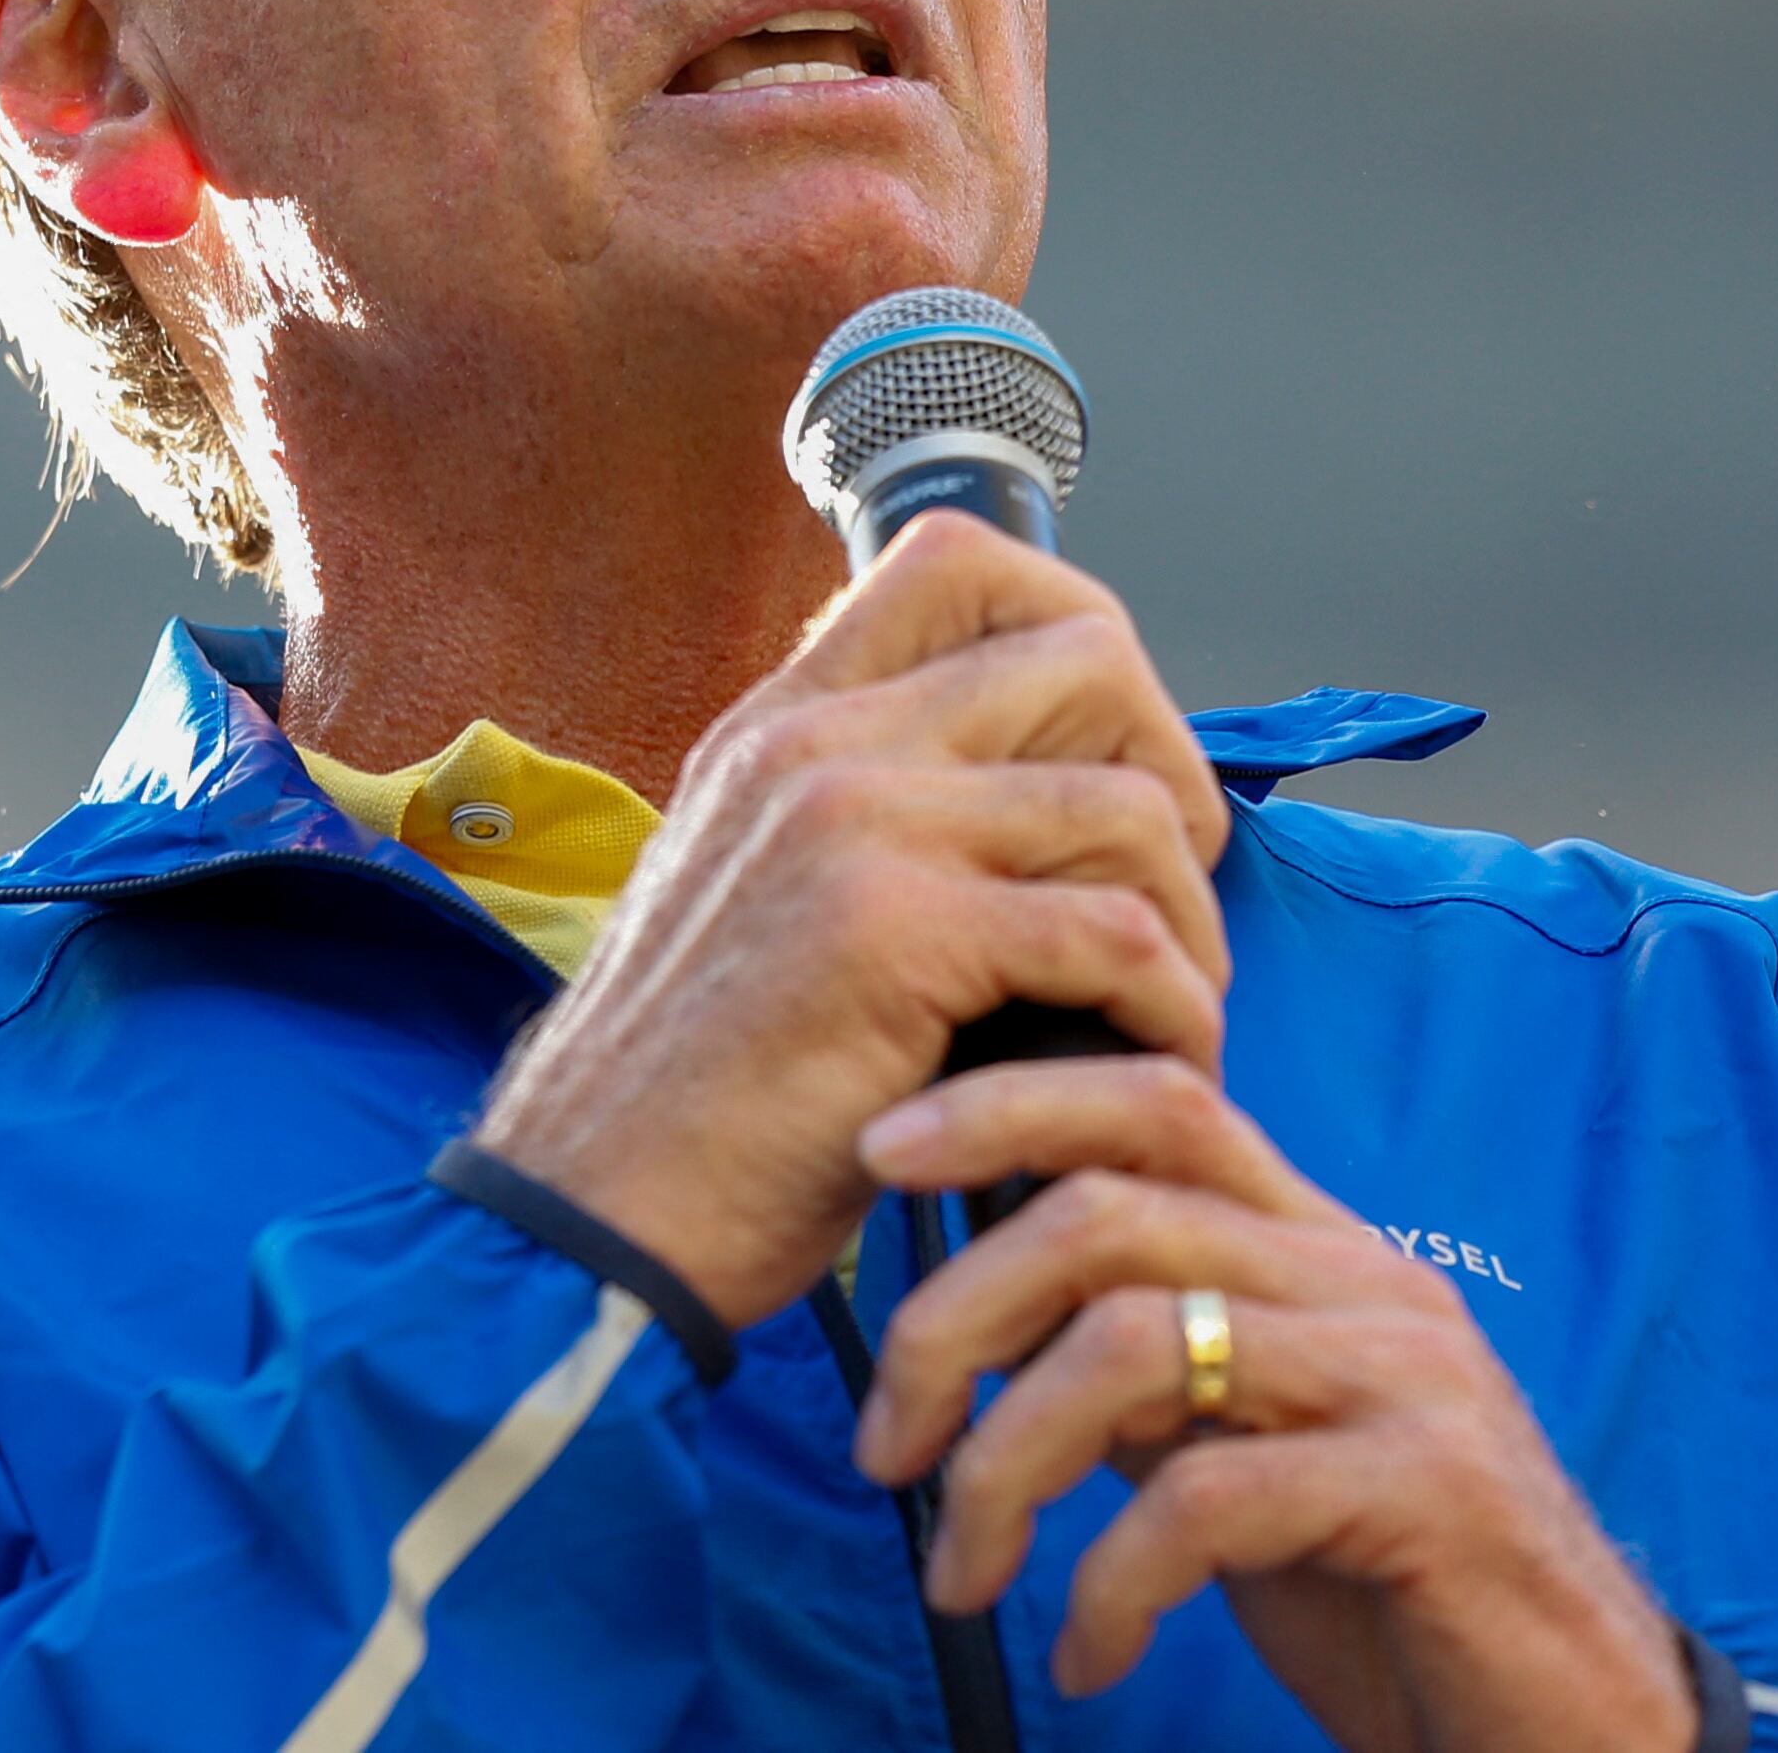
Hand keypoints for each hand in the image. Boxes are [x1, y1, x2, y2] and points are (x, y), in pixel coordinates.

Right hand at [465, 510, 1231, 1326]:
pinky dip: (1172, 1010)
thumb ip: (867, 824)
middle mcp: (817, 744)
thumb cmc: (692, 1100)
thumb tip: (1043, 803)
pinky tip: (1151, 1066)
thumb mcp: (757, 902)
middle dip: (1170, 770)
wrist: (591, 1217)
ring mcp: (855, 824)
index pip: (960, 561)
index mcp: (782, 725)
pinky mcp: (897, 933)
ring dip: (1187, 921)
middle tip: (1168, 893)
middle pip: (1085, 652)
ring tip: (1171, 1009)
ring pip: (1126, 806)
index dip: (1078, 626)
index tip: (1114, 754)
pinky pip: (1118, 937)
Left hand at [853, 1057, 1693, 1752]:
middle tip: (884, 1444)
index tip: (879, 1153)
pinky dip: (1110, 1585)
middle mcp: (1365, 1282)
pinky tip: (1088, 1655)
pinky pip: (1205, 1498)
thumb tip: (992, 1304)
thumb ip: (1148, 1366)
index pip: (1158, 1101)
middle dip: (956, 1319)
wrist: (1565, 1728)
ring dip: (1007, 1468)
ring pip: (1132, 1343)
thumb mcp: (1244, 1449)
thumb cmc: (1389, 1590)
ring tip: (963, 1575)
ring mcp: (1403, 1377)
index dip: (1007, 1104)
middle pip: (1108, 1210)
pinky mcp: (1425, 1490)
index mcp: (1320, 1249)